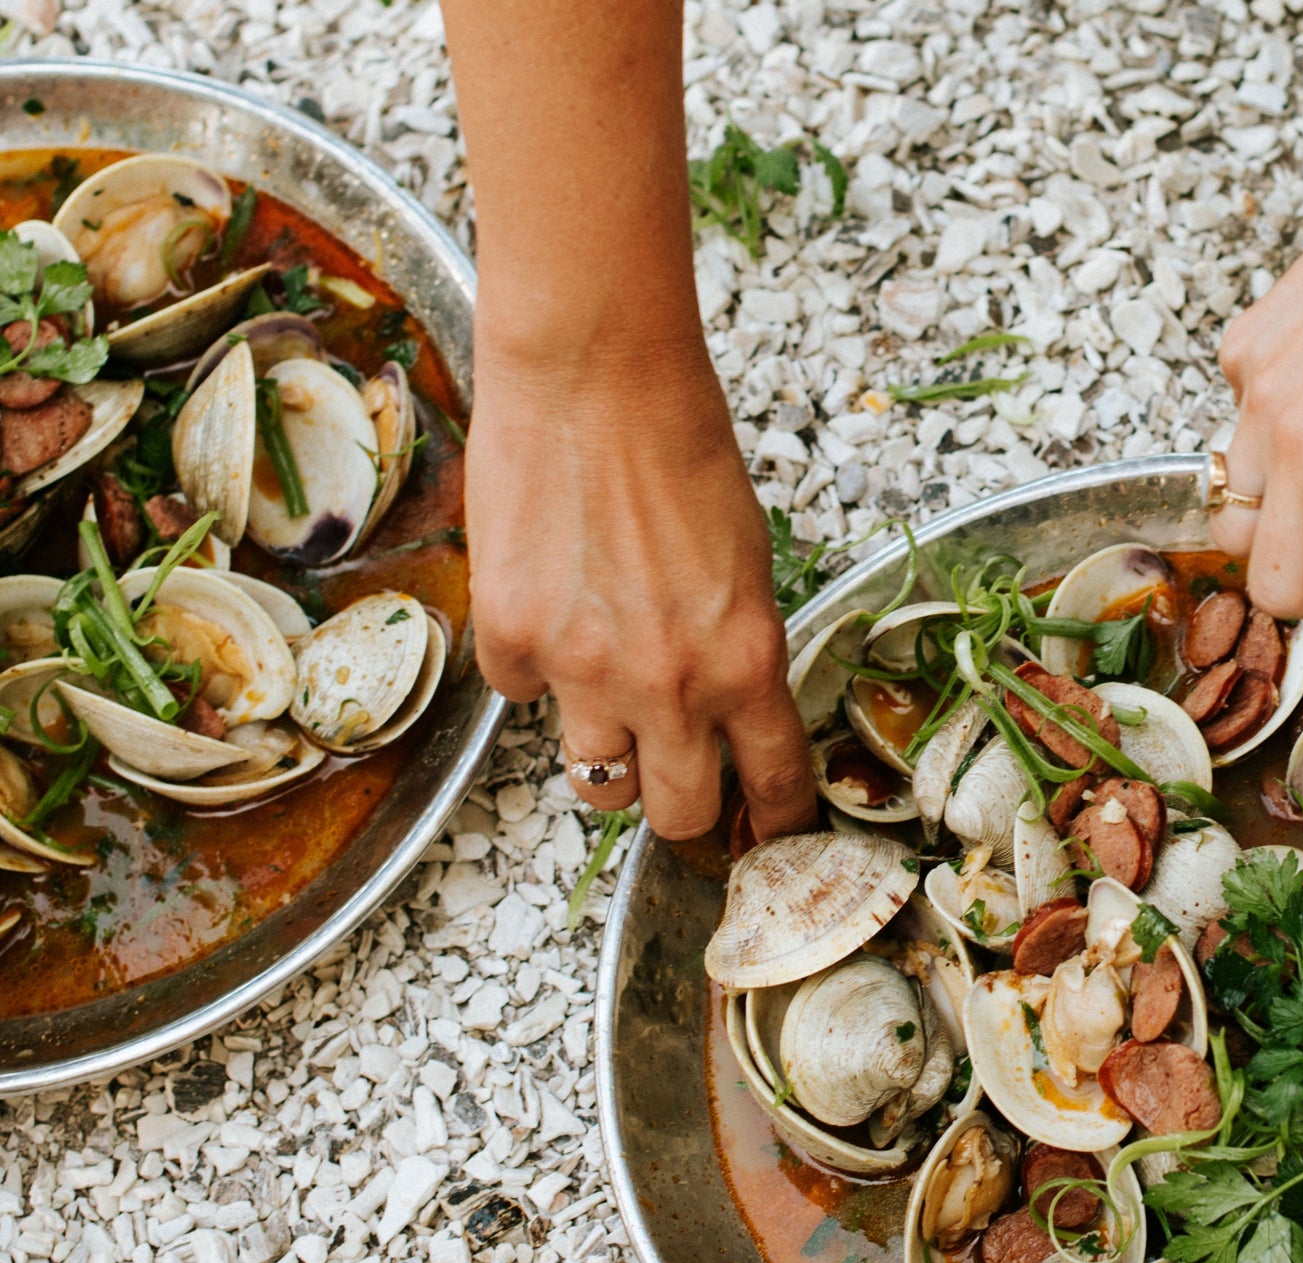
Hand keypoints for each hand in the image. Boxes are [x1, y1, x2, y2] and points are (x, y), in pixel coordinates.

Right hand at [466, 345, 816, 841]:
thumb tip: (725, 713)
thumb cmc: (680, 448)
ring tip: (605, 693)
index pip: (774, 783)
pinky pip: (522, 695)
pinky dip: (535, 668)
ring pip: (595, 784)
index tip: (769, 829)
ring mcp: (583, 671)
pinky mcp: (510, 639)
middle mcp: (670, 684)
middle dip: (681, 806)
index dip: (774, 818)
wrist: (593, 375)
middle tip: (675, 775)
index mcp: (747, 661)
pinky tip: (547, 607)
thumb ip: (735, 650)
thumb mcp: (748, 563)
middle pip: (678, 816)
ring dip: (605, 753)